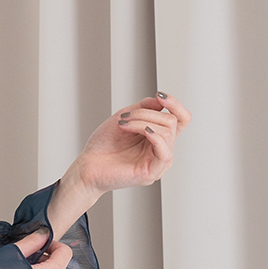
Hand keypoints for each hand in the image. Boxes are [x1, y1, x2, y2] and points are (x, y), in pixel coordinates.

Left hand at [73, 93, 191, 193]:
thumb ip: (144, 107)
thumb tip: (161, 100)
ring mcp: (158, 162)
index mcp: (158, 136)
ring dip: (143, 123)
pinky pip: (165, 153)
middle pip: (171, 121)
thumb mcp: (124, 117)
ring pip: (167, 133)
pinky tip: (143, 132)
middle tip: (124, 118)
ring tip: (123, 126)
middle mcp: (162, 149)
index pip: (180, 119)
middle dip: (146, 114)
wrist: (87, 165)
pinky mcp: (152, 173)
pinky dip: (154, 137)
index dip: (175, 104)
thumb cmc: (103, 144)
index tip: (160, 95)